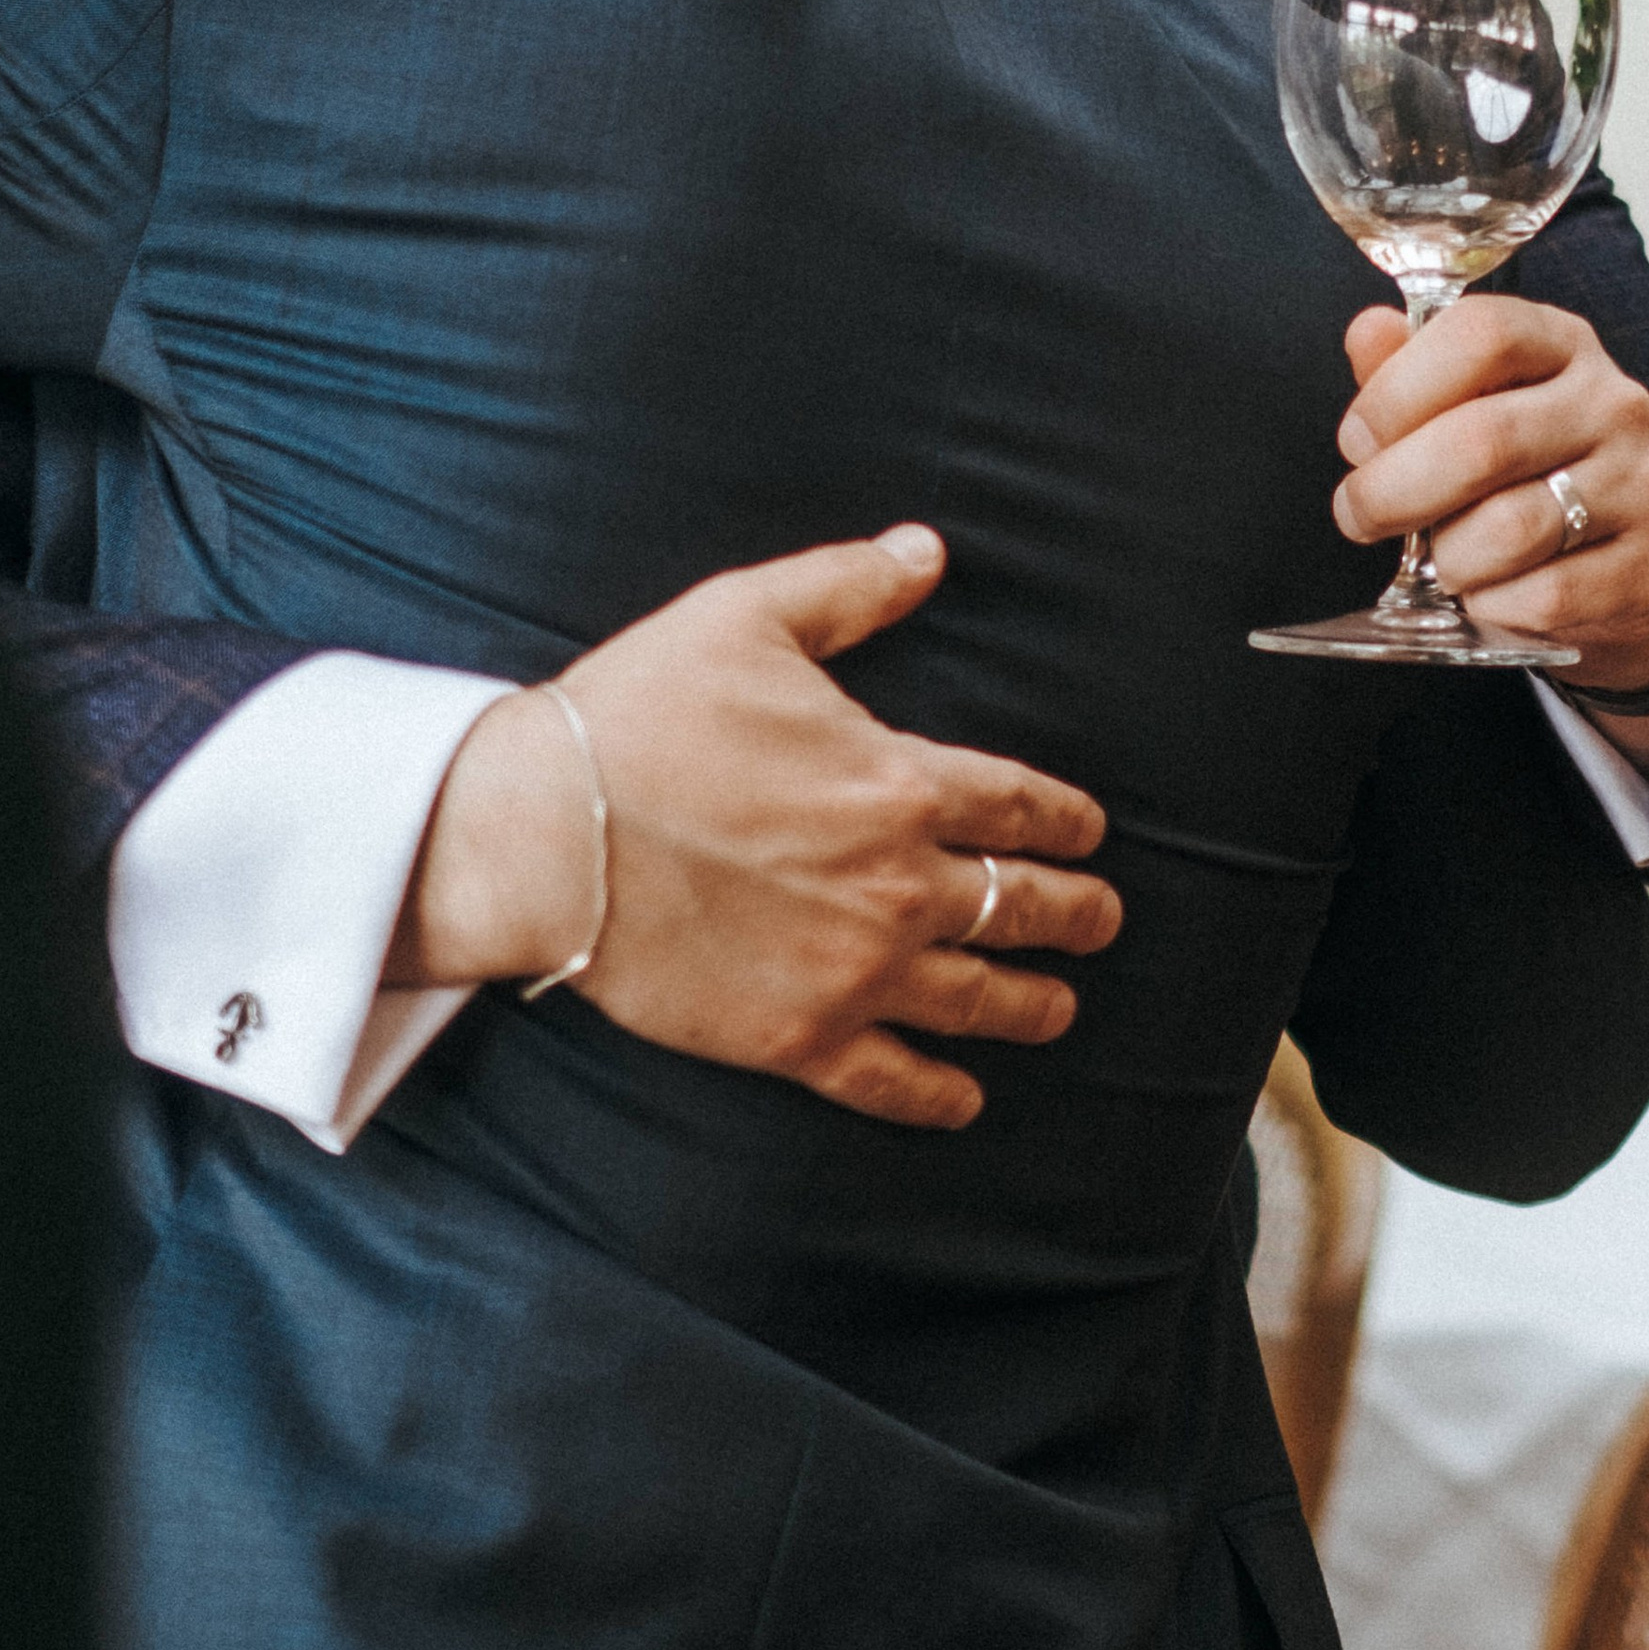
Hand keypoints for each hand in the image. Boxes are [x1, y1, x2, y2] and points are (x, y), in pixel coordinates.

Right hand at [400, 525, 1120, 1129]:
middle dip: (1075, 912)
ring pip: (979, 997)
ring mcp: (853, 969)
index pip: (1018, 804)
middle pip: (1022, 905)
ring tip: (1060, 1006)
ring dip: (1032, 1003)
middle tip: (1103, 921)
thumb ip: (849, 585)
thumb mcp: (747, 616)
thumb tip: (927, 550)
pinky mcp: (797, 1035)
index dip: (1066, 819)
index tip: (1088, 831)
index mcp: (896, 781)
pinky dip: (940, 1095)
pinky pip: (893, 1078)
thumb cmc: (640, 714)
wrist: (544, 833)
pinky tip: (965, 1099)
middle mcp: (897, 885)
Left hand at [1335, 299, 1648, 724]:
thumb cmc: (1525, 474)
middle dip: (1391, 490)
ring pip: (1511, 529)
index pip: (1482, 334)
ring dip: (1445, 559)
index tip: (1357, 440)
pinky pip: (1546, 597)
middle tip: (1358, 515)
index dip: (1398, 389)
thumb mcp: (1470, 405)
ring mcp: (1643, 485)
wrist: (1627, 568)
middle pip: (1483, 439)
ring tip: (1434, 562)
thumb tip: (1368, 330)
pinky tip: (1485, 596)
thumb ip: (1410, 369)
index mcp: (1562, 344)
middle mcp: (1614, 404)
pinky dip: (1491, 606)